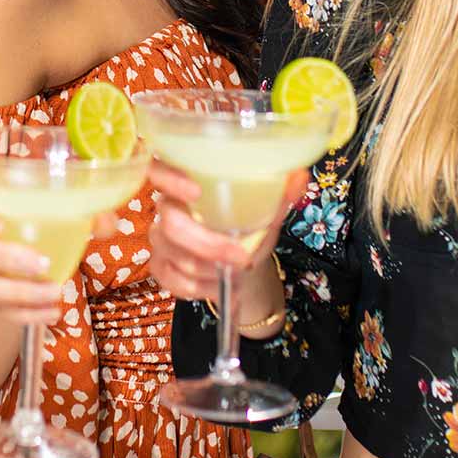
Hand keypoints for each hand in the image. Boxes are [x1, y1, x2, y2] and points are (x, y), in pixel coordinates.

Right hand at [0, 191, 79, 327]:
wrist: (20, 269)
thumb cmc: (36, 229)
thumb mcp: (58, 215)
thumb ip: (85, 214)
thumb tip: (108, 222)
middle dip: (4, 257)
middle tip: (42, 263)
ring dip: (20, 292)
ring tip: (55, 292)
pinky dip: (27, 314)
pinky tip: (53, 313)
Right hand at [146, 159, 307, 301]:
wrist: (244, 264)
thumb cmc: (250, 227)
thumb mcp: (267, 211)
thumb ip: (279, 194)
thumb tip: (299, 177)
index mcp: (187, 183)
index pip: (159, 169)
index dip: (169, 178)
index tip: (196, 192)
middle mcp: (167, 208)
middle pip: (170, 224)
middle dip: (208, 245)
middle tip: (241, 256)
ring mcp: (160, 239)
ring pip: (175, 257)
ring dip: (211, 270)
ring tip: (237, 272)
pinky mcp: (160, 266)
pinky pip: (173, 281)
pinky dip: (201, 288)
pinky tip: (218, 286)